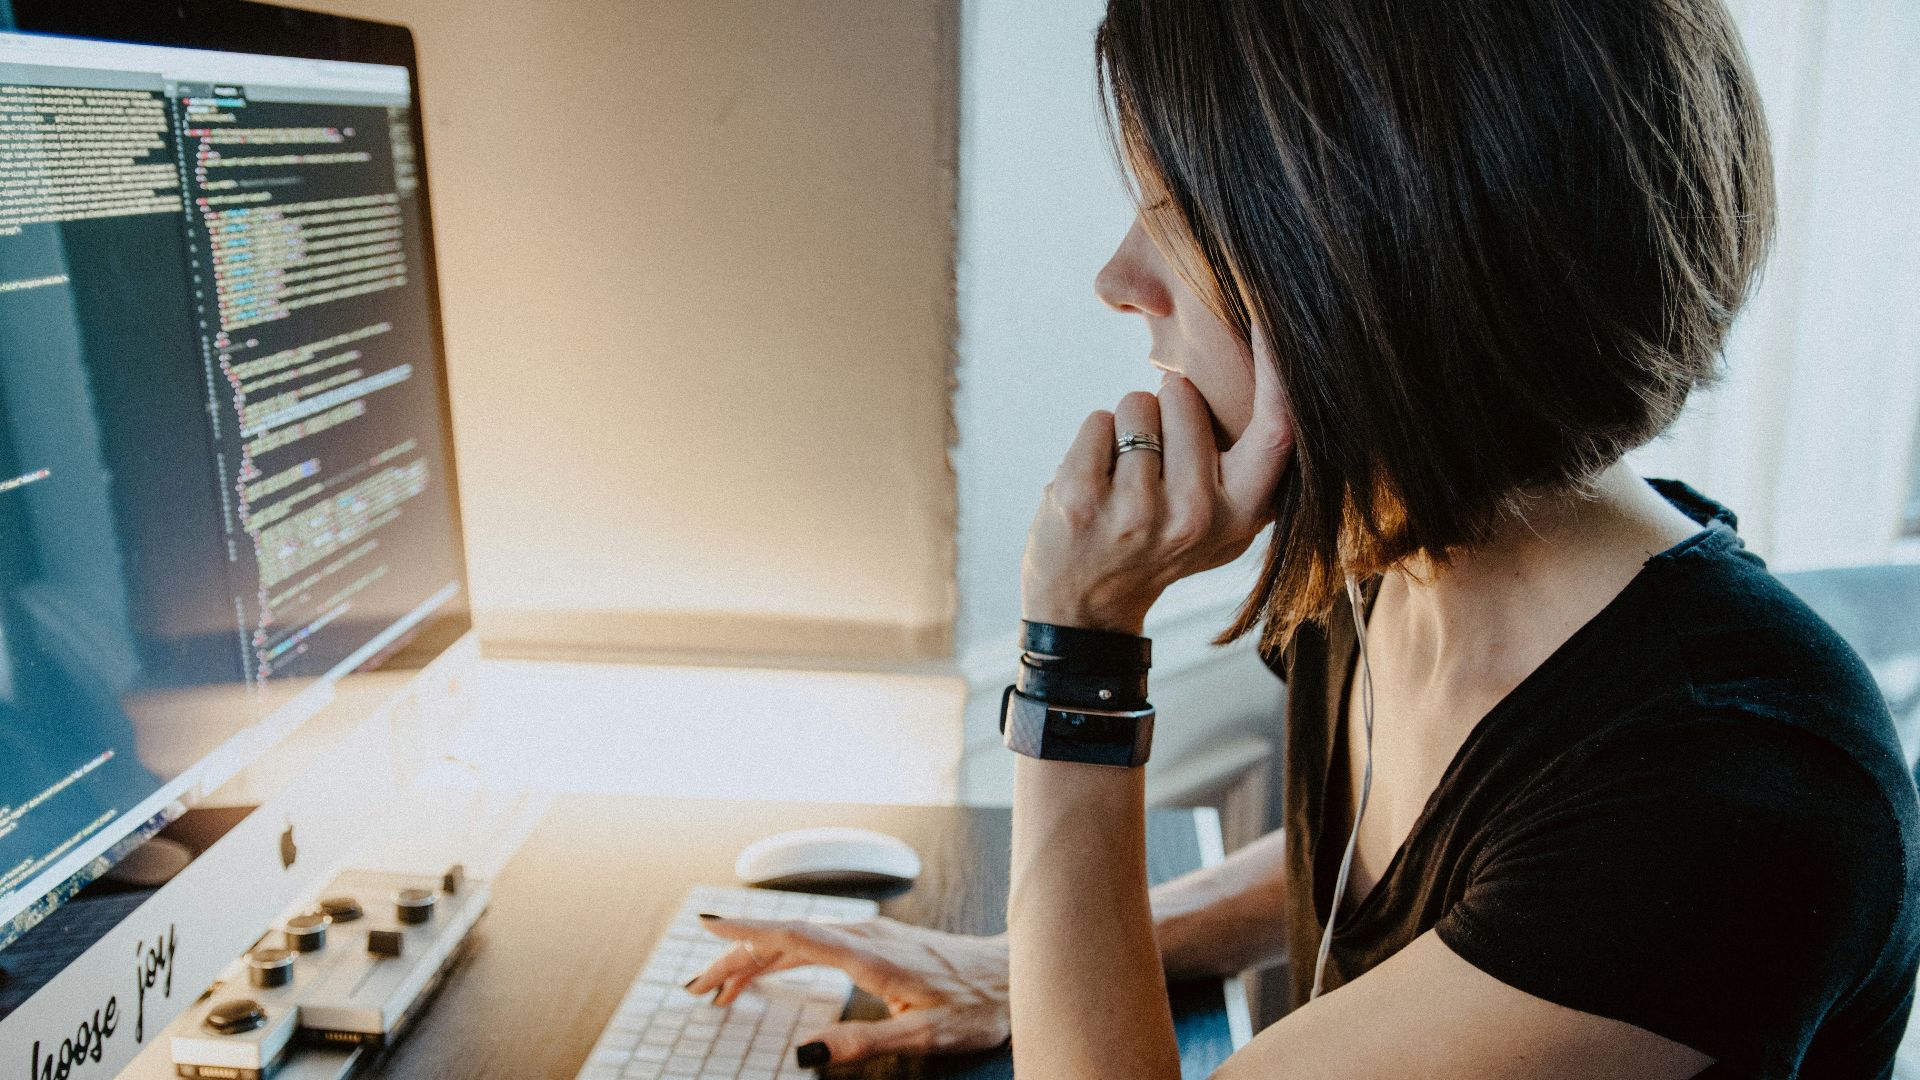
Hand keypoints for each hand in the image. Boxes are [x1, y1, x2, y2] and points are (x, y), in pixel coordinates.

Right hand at [686, 915, 1010, 1065]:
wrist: (1014, 973)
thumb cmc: (977, 1004)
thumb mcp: (924, 1035)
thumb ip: (863, 1043)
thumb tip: (807, 1054)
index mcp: (868, 954)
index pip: (794, 937)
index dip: (747, 934)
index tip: (708, 929)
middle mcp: (864, 935)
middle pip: (785, 937)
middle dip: (737, 958)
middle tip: (699, 988)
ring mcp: (869, 933)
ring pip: (798, 937)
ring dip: (756, 957)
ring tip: (722, 987)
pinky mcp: (876, 939)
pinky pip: (815, 940)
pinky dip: (783, 953)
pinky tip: (771, 967)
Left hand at [1022, 333, 1292, 633]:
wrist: (1086, 607)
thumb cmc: (1161, 544)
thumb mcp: (1225, 519)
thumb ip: (1252, 461)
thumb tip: (1280, 367)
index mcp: (1243, 514)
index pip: (1277, 429)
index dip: (1279, 369)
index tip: (1274, 315)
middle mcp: (1196, 516)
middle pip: (1185, 395)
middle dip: (1166, 405)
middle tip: (1157, 464)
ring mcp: (1137, 511)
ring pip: (1138, 402)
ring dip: (1127, 427)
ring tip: (1125, 479)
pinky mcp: (1083, 500)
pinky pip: (1099, 420)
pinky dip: (1093, 440)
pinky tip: (1095, 485)